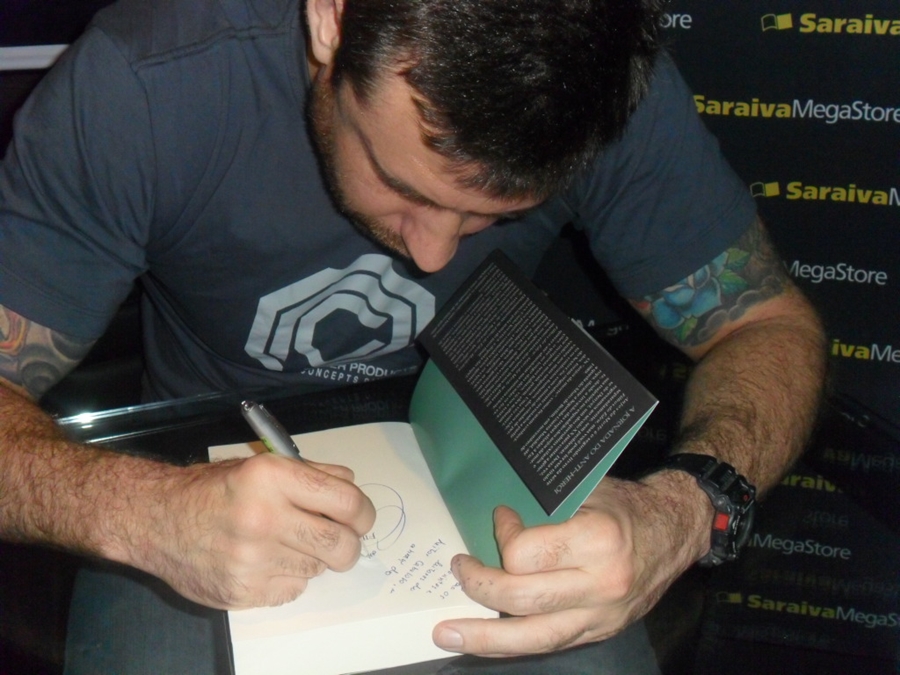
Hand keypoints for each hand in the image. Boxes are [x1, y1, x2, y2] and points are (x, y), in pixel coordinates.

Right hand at [125, 453, 375, 609]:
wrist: (156, 520)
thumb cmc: (214, 489)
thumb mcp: (262, 465)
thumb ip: (312, 474)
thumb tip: (352, 488)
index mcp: (271, 477)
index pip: (346, 501)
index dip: (363, 512)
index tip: (361, 518)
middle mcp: (263, 518)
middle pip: (341, 545)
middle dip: (350, 544)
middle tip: (341, 539)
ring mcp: (252, 560)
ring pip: (318, 568)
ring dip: (312, 558)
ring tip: (285, 543)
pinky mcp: (244, 591)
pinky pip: (293, 589)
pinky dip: (288, 577)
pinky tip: (266, 562)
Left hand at [432, 472, 709, 656]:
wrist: (677, 530)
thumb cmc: (626, 503)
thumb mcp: (587, 489)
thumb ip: (543, 506)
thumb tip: (490, 517)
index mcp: (597, 541)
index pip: (525, 554)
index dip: (503, 534)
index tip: (501, 516)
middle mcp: (601, 585)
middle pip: (522, 600)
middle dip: (479, 586)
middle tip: (458, 568)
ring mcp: (602, 615)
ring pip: (534, 638)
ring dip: (485, 639)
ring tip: (447, 634)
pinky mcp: (600, 631)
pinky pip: (550, 644)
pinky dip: (513, 644)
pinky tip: (486, 643)